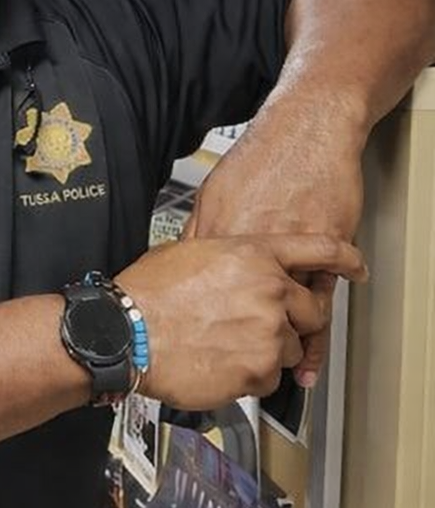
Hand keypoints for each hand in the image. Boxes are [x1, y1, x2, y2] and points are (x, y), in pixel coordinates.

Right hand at [114, 234, 366, 410]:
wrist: (125, 333)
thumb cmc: (145, 294)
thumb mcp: (187, 252)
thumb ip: (227, 256)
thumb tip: (235, 261)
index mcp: (252, 254)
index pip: (320, 249)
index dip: (345, 258)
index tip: (356, 266)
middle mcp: (268, 290)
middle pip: (312, 310)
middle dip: (294, 322)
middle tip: (264, 327)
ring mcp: (267, 332)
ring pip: (290, 347)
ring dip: (267, 351)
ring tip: (224, 345)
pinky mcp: (259, 371)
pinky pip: (271, 378)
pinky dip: (250, 376)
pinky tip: (218, 363)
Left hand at [183, 95, 365, 386]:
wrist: (306, 129)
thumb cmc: (262, 158)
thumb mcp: (214, 192)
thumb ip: (200, 230)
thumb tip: (182, 258)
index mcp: (222, 232)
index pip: (202, 285)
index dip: (193, 318)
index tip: (184, 345)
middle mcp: (255, 245)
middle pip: (242, 306)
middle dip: (236, 343)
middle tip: (231, 372)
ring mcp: (292, 249)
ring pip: (286, 310)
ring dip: (283, 347)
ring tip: (281, 378)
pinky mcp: (325, 249)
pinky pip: (323, 299)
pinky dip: (319, 329)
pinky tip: (315, 351)